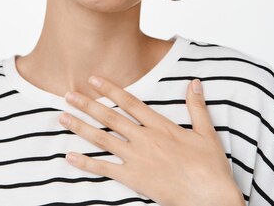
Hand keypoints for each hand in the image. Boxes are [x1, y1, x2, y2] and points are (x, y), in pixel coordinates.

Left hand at [58, 76, 244, 205]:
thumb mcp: (207, 133)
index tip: (93, 79)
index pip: (129, 102)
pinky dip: (85, 163)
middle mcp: (144, 139)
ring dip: (80, 127)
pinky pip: (104, 169)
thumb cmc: (210, 167)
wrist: (210, 197)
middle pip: (109, 117)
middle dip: (86, 104)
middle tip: (67, 94)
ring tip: (62, 117)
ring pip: (102, 139)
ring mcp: (137, 158)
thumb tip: (195, 82)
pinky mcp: (134, 178)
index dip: (110, 89)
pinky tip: (69, 156)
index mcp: (160, 126)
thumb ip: (197, 106)